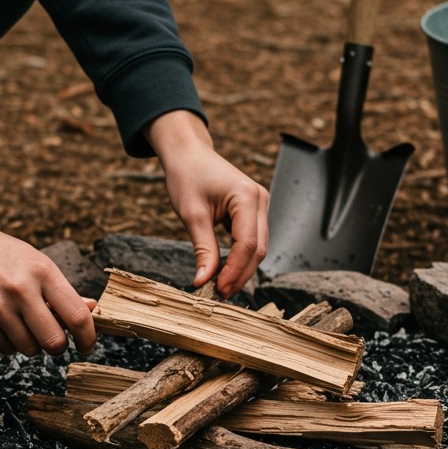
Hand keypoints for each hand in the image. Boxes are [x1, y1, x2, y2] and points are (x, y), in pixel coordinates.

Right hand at [0, 181, 96, 355]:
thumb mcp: (33, 260)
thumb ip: (60, 289)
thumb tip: (91, 308)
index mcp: (42, 271)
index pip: (77, 317)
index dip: (88, 338)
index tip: (87, 346)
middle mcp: (21, 290)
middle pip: (54, 342)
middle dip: (58, 347)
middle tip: (52, 339)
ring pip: (29, 349)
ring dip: (31, 344)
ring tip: (20, 322)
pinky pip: (5, 349)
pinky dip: (8, 342)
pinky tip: (1, 322)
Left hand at [146, 110, 268, 297]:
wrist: (188, 153)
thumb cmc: (187, 176)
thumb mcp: (192, 215)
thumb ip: (203, 249)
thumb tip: (203, 282)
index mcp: (247, 197)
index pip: (248, 244)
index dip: (234, 271)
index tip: (217, 290)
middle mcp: (260, 200)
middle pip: (258, 249)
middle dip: (240, 275)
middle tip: (219, 295)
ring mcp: (260, 205)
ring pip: (258, 247)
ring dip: (241, 269)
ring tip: (220, 287)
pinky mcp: (253, 211)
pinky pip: (252, 240)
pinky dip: (239, 257)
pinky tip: (224, 271)